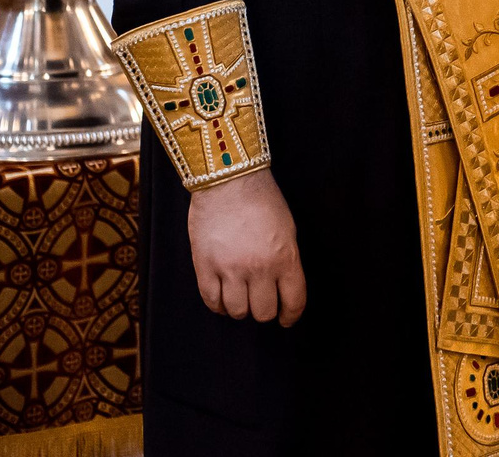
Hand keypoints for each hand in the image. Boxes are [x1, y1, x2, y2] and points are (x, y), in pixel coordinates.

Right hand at [187, 169, 306, 324]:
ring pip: (238, 311)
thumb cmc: (262, 200)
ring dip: (241, 308)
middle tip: (260, 301)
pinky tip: (223, 297)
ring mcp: (230, 269)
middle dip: (264, 310)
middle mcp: (259, 268)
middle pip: (264, 312)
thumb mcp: (288, 229)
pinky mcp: (205, 266)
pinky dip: (219, 305)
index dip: (290, 315)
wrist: (228, 179)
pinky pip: (212, 301)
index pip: (294, 301)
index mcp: (285, 258)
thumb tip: (283, 286)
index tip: (286, 319)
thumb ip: (287, 260)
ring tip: (240, 297)